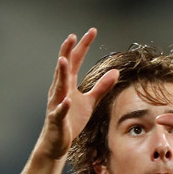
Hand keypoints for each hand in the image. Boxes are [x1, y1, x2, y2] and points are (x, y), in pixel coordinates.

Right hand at [38, 28, 118, 158]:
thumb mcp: (90, 102)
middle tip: (72, 36)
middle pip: (64, 68)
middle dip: (67, 52)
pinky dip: (63, 106)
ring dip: (61, 74)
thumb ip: (102, 87)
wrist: (57, 142)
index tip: (91, 31)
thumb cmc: (71, 120)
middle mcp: (60, 90)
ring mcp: (56, 104)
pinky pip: (60, 112)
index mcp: (68, 84)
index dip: (83, 46)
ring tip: (64, 60)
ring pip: (58, 86)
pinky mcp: (57, 120)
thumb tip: (115, 71)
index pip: (76, 60)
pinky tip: (68, 100)